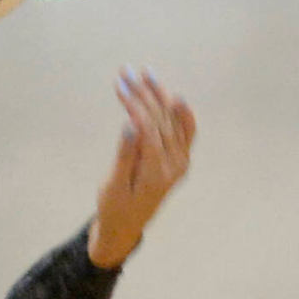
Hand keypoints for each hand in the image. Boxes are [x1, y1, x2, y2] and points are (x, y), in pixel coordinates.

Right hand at [87, 70, 196, 268]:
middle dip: (143, 93)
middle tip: (127, 71)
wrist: (126, 227)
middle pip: (161, 120)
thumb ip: (124, 155)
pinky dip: (181, 112)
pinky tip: (173, 95)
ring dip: (159, 95)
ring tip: (146, 73)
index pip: (148, 128)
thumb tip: (130, 123)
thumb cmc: (113, 207)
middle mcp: (174, 165)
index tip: (121, 84)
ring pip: (173, 120)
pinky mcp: (181, 159)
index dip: (134, 103)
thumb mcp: (112, 186)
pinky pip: (186, 131)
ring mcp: (181, 161)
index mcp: (156, 173)